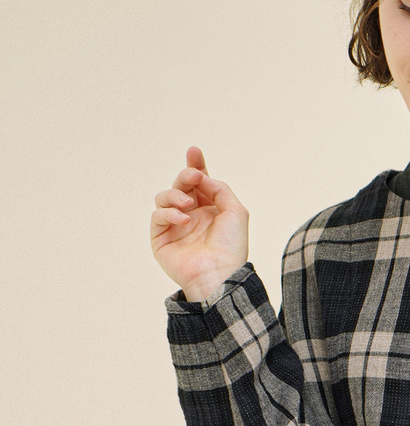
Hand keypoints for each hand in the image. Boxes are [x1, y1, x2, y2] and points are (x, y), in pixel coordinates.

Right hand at [150, 147, 248, 301]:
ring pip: (165, 197)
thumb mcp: (235, 212)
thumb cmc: (231, 248)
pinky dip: (169, 213)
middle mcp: (192, 217)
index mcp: (210, 211)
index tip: (194, 151)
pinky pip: (158, 215)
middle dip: (186, 176)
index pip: (199, 184)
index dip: (196, 166)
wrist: (219, 274)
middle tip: (193, 176)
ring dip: (176, 195)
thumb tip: (202, 177)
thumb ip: (220, 188)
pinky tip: (184, 219)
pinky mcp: (161, 238)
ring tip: (189, 204)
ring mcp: (175, 227)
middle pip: (181, 186)